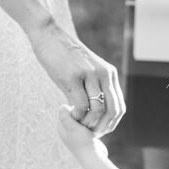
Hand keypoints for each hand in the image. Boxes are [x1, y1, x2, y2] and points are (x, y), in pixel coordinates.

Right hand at [28, 22, 125, 136]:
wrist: (49, 36)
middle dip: (102, 127)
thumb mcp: (87, 71)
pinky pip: (81, 105)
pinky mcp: (73, 77)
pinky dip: (77, 116)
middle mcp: (103, 74)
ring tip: (78, 124)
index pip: (119, 106)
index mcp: (109, 74)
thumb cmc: (65, 57)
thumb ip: (94, 88)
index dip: (111, 123)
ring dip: (89, 123)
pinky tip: (70, 115)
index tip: (99, 131)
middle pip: (113, 110)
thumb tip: (95, 112)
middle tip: (90, 133)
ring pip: (98, 109)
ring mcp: (89, 75)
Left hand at [57, 106, 108, 157]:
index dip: (76, 108)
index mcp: (62, 128)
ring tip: (93, 122)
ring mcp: (77, 133)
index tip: (83, 111)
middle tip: (90, 115)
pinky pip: (89, 124)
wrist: (94, 157)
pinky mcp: (86, 135)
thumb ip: (65, 116)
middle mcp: (68, 130)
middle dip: (82, 113)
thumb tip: (62, 105)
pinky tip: (97, 126)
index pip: (66, 111)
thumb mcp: (72, 127)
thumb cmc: (83, 142)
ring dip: (89, 118)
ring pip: (83, 118)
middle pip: (75, 114)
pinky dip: (93, 123)